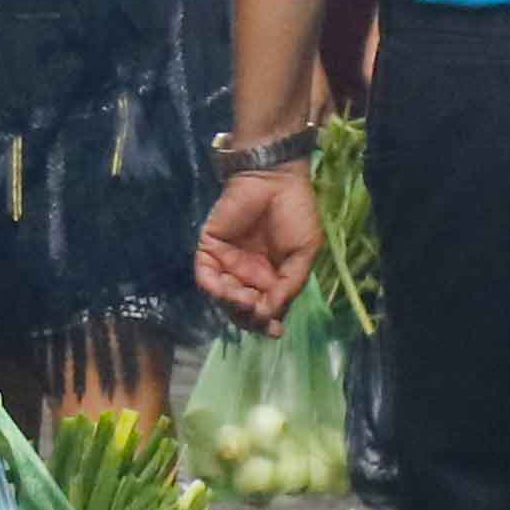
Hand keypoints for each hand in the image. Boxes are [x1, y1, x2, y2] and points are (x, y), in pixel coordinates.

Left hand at [198, 163, 318, 326]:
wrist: (276, 178)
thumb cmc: (296, 212)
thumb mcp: (304, 254)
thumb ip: (290, 285)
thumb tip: (273, 316)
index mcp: (272, 277)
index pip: (266, 309)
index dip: (268, 323)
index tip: (275, 331)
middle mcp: (248, 274)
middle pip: (242, 309)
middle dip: (250, 316)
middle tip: (260, 311)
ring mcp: (228, 263)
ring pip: (223, 298)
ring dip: (233, 305)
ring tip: (246, 300)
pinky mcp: (210, 248)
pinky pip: (205, 276)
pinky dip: (212, 288)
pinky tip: (226, 290)